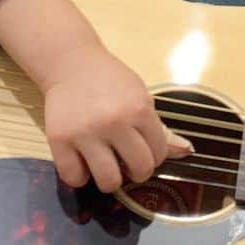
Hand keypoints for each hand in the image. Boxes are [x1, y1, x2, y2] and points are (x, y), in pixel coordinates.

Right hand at [42, 42, 191, 190]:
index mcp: (139, 110)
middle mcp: (114, 123)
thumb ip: (160, 128)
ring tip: (106, 167)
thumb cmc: (110, 82)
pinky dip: (80, 177)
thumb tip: (186, 151)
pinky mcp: (59, 140)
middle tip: (127, 164)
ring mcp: (85, 133)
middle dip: (137, 173)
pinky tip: (83, 164)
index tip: (144, 152)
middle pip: (139, 170)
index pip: (159, 153)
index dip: (154, 157)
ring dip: (111, 180)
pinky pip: (74, 177)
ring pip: (108, 180)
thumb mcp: (141, 98)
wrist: (71, 64)